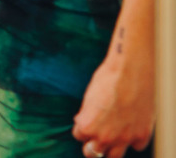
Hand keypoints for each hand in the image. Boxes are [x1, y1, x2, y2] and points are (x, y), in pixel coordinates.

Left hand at [73, 39, 154, 157]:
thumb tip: (84, 123)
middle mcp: (105, 137)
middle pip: (93, 153)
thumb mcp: (88, 98)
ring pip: (114, 156)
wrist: (131, 72)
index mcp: (87, 127)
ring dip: (110, 150)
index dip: (82, 127)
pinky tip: (131, 130)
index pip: (79, 136)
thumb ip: (87, 116)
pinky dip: (133, 140)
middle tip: (94, 141)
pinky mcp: (142, 135)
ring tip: (110, 141)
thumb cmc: (107, 80)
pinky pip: (136, 146)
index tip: (85, 121)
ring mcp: (125, 138)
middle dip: (92, 147)